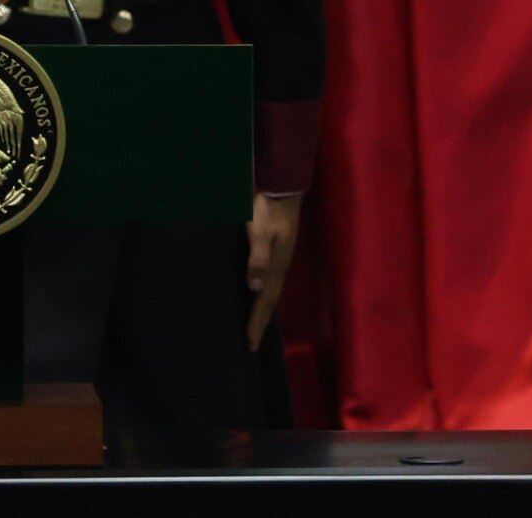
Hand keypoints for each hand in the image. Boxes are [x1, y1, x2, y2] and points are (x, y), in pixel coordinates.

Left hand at [245, 191, 301, 351]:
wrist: (282, 187)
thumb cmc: (267, 208)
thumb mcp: (258, 231)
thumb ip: (257, 257)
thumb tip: (254, 288)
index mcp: (277, 266)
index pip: (265, 301)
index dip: (257, 322)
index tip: (250, 344)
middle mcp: (280, 266)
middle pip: (269, 300)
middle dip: (260, 321)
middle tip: (251, 342)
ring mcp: (280, 258)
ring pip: (270, 291)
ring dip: (262, 309)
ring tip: (254, 325)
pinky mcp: (276, 249)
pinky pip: (268, 280)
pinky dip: (262, 293)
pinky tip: (257, 292)